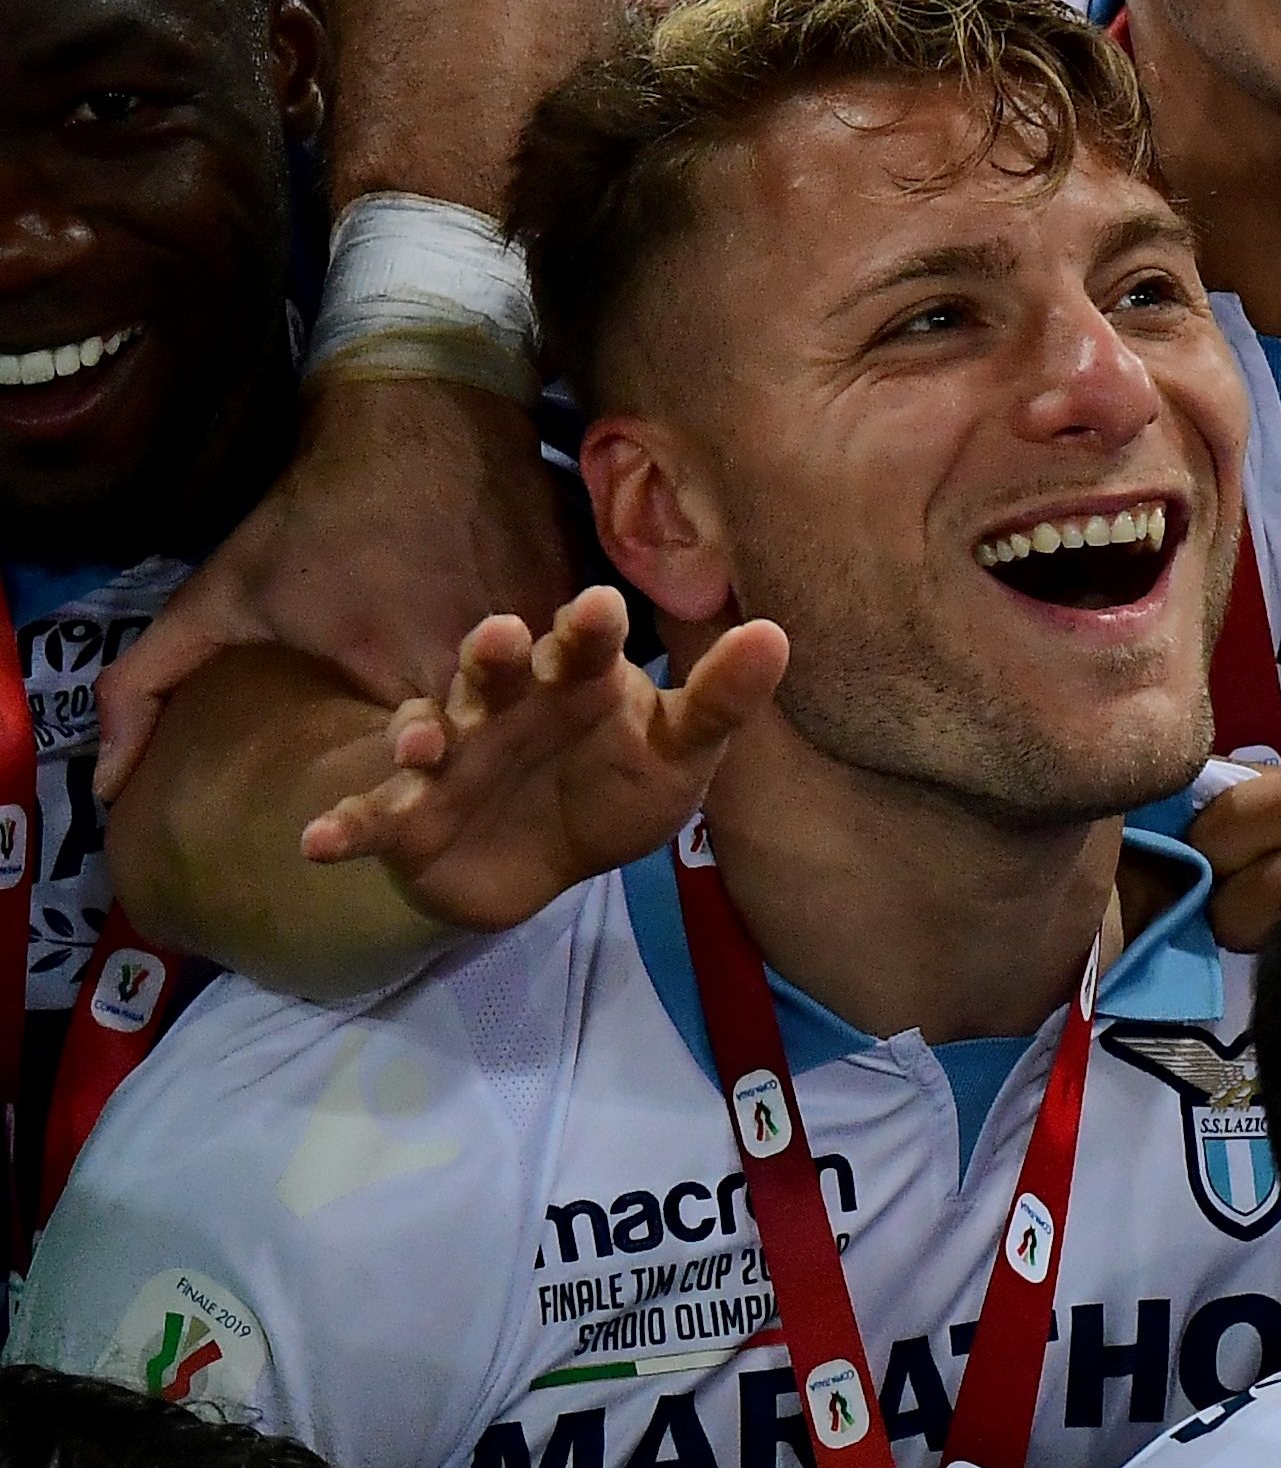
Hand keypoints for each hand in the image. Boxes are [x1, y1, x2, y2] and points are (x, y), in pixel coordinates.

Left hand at [95, 376, 572, 783]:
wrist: (421, 413)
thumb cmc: (312, 512)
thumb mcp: (218, 595)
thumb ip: (146, 690)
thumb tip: (105, 786)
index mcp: (398, 661)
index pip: (415, 767)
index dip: (404, 794)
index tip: (390, 792)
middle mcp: (485, 651)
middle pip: (486, 744)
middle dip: (470, 766)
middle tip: (453, 773)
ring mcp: (543, 620)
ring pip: (540, 704)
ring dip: (521, 725)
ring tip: (506, 743)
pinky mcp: (579, 591)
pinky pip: (573, 661)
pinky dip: (557, 677)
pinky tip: (545, 686)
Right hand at [293, 590, 789, 933]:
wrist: (549, 860)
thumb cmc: (617, 784)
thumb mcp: (679, 752)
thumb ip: (719, 700)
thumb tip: (776, 633)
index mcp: (572, 682)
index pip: (584, 646)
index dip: (589, 629)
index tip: (600, 606)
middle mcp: (503, 707)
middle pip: (493, 673)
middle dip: (491, 656)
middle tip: (496, 635)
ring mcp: (450, 759)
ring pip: (426, 732)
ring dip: (415, 732)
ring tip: (418, 742)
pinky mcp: (408, 816)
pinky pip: (371, 816)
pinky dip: (342, 826)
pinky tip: (317, 841)